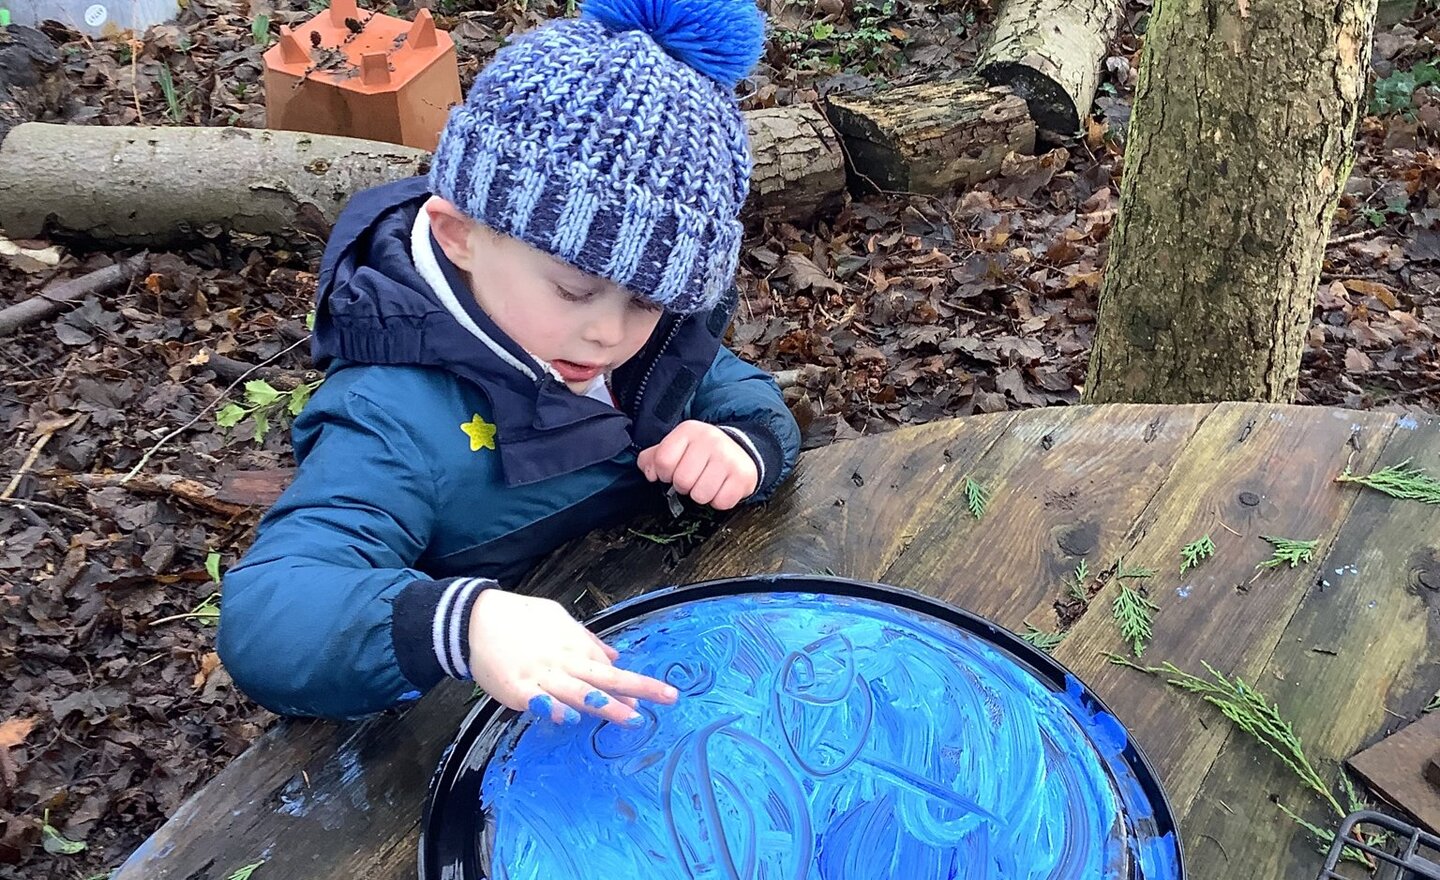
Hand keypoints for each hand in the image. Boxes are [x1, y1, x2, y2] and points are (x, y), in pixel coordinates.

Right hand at [467, 589, 677, 725]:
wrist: (476, 618)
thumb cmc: (519, 618)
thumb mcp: (558, 619)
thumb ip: (587, 640)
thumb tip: (615, 655)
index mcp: (572, 644)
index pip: (607, 668)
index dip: (631, 683)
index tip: (654, 695)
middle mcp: (562, 660)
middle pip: (604, 677)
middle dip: (636, 689)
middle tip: (665, 698)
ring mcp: (540, 675)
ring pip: (578, 692)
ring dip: (606, 705)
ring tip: (631, 717)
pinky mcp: (516, 688)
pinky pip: (539, 701)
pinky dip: (554, 709)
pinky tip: (569, 718)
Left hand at [636, 420, 757, 509]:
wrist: (740, 450)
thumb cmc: (701, 452)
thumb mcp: (675, 447)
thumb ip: (654, 458)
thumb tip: (650, 473)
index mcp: (688, 431)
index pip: (663, 461)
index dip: (664, 474)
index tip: (671, 473)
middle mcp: (710, 440)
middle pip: (682, 480)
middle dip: (684, 486)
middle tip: (692, 479)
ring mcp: (728, 458)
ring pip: (700, 495)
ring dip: (701, 495)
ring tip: (706, 483)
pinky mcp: (743, 475)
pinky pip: (721, 502)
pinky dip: (718, 501)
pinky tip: (721, 488)